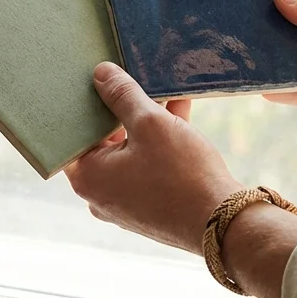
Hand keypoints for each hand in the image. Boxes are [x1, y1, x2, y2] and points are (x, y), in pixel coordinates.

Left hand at [65, 63, 240, 252]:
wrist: (222, 224)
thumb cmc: (181, 174)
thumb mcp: (151, 123)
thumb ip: (122, 95)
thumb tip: (100, 74)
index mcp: (87, 177)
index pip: (73, 133)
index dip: (86, 104)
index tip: (99, 80)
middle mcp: (100, 195)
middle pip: (104, 141)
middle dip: (124, 109)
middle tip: (135, 79)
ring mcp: (125, 203)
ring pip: (130, 152)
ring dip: (148, 122)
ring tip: (165, 92)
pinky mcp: (150, 206)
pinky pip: (148, 167)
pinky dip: (160, 143)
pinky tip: (180, 112)